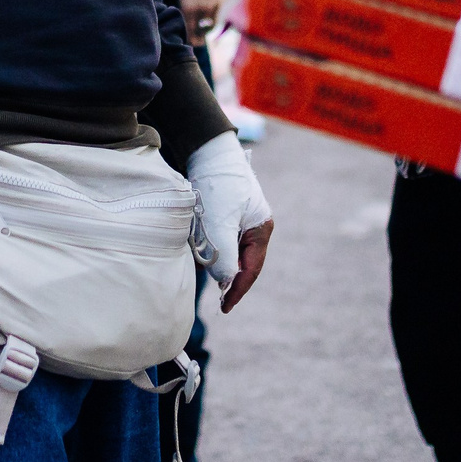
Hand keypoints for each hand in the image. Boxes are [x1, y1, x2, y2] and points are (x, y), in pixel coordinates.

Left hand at [186, 132, 275, 312]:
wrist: (206, 153)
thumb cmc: (218, 187)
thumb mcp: (221, 225)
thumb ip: (225, 257)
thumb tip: (225, 283)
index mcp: (261, 229)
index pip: (251, 269)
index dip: (237, 290)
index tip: (225, 308)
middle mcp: (254, 226)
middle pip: (242, 262)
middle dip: (227, 276)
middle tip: (216, 297)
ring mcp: (240, 220)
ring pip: (228, 251)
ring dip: (216, 261)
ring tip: (204, 267)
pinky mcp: (225, 214)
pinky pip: (220, 239)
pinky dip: (210, 247)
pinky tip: (199, 249)